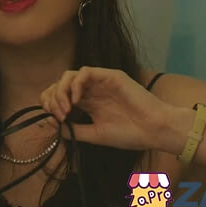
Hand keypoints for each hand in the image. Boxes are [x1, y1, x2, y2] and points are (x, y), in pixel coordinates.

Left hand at [40, 67, 181, 151]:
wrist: (155, 130)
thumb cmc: (130, 134)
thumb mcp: (96, 135)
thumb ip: (74, 130)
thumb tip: (51, 125)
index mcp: (87, 103)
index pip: (59, 95)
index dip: (51, 104)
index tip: (54, 119)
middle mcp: (91, 90)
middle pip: (60, 84)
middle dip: (53, 97)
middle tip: (59, 114)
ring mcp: (100, 82)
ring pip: (70, 75)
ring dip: (62, 90)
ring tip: (66, 109)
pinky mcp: (110, 76)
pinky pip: (86, 72)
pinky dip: (76, 84)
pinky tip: (77, 100)